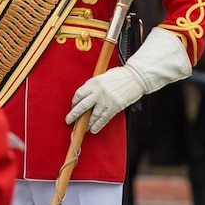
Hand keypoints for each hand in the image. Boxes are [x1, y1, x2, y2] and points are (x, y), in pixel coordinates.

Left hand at [65, 27, 191, 133]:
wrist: (135, 78)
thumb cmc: (120, 75)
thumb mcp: (103, 77)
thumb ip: (94, 86)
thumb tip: (86, 96)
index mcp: (93, 82)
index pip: (78, 94)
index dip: (74, 102)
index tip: (73, 106)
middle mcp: (97, 92)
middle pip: (82, 106)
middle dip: (74, 115)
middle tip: (69, 120)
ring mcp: (105, 101)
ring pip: (92, 116)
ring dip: (86, 123)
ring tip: (82, 128)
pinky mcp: (113, 107)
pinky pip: (103, 119)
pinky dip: (97, 126)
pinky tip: (93, 129)